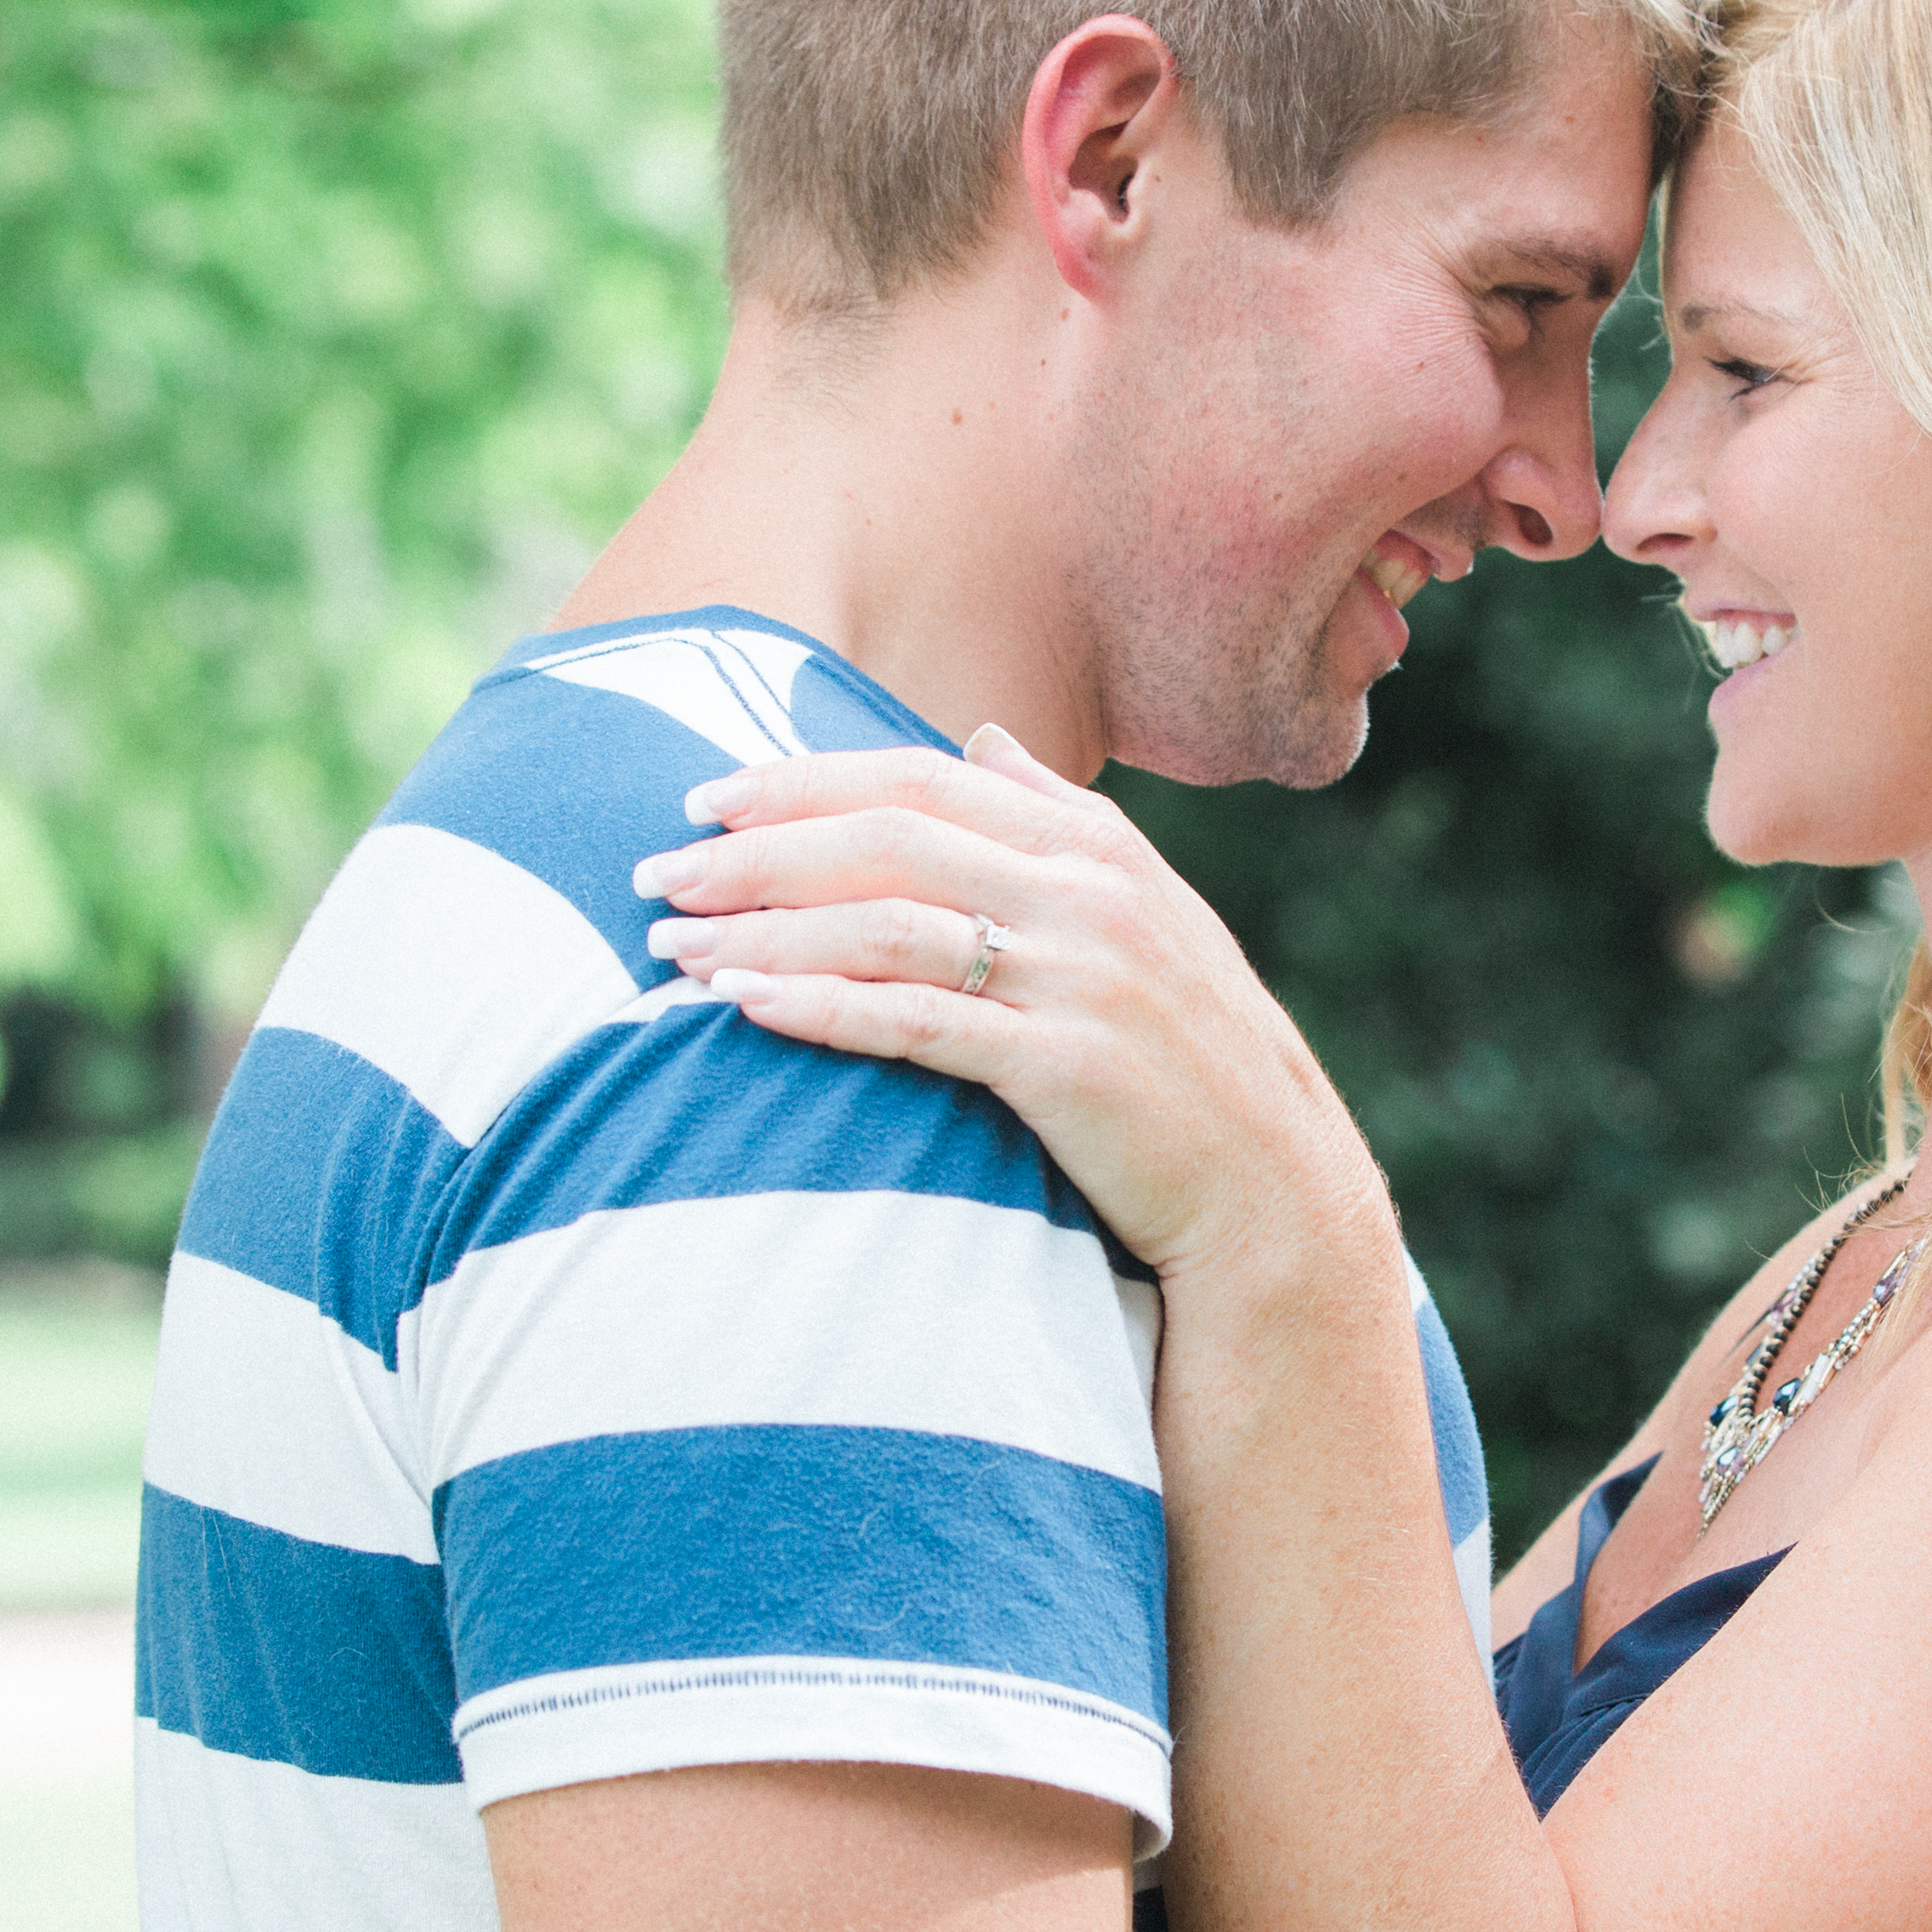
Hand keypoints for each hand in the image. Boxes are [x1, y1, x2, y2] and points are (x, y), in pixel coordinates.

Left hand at [636, 728, 1391, 1287]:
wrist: (1277, 1195)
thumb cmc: (1196, 1059)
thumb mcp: (1148, 913)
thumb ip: (1059, 819)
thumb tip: (981, 735)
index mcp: (1100, 845)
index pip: (925, 777)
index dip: (804, 777)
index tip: (705, 794)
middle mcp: (1090, 895)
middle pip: (888, 838)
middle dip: (755, 851)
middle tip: (654, 872)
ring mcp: (1080, 979)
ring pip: (885, 925)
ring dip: (762, 930)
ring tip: (669, 947)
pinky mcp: (1066, 1068)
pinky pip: (916, 1022)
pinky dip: (818, 1006)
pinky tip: (740, 1002)